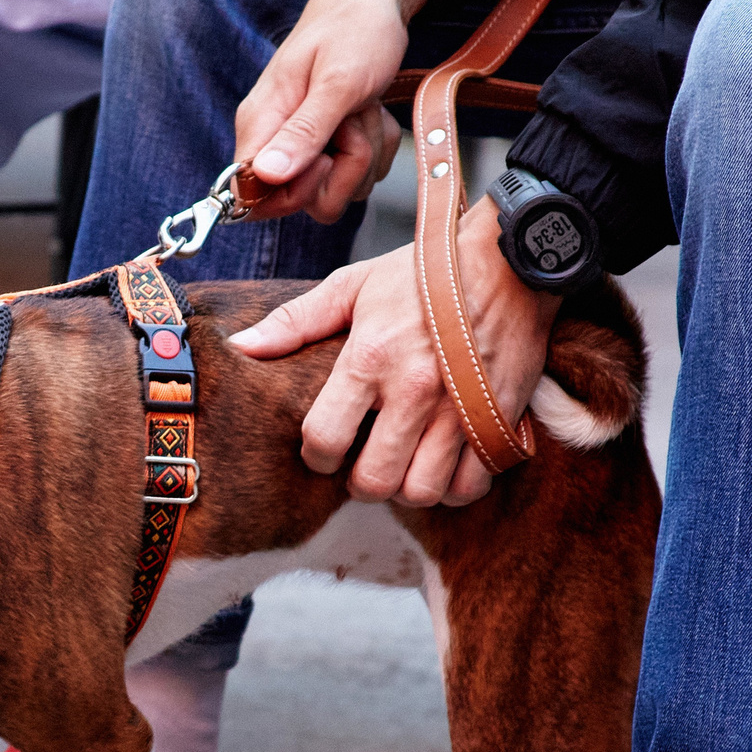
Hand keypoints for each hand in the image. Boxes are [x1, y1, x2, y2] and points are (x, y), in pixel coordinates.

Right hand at [231, 0, 425, 224]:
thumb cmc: (355, 30)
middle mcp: (274, 139)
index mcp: (260, 122)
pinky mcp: (327, 146)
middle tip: (352, 121)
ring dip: (365, 152)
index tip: (324, 160)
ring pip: (336, 190)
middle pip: (304, 200)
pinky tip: (370, 112)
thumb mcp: (337, 82)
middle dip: (343, 169)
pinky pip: (355, 175)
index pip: (251, 195)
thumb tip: (266, 175)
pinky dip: (375, 146)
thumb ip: (303, 131)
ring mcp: (302, 145)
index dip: (292, 194)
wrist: (377, 2)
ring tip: (363, 107)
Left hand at [231, 199, 558, 506]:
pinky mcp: (499, 419)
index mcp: (370, 358)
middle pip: (374, 480)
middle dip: (361, 481)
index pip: (325, 438)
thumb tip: (242, 346)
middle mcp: (414, 391)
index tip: (325, 447)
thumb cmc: (428, 272)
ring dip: (407, 488)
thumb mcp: (354, 285)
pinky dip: (455, 487)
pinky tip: (444, 466)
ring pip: (422, 491)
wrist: (509, 259)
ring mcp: (460, 410)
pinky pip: (473, 484)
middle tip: (364, 464)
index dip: (317, 454)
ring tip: (403, 465)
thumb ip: (295, 321)